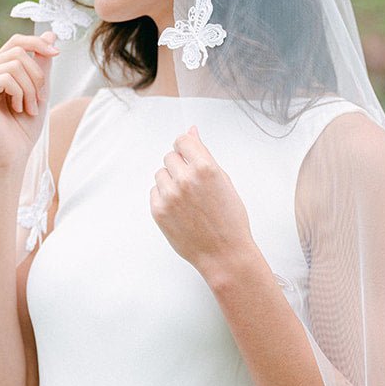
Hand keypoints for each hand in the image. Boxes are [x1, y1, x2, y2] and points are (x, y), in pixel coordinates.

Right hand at [0, 29, 58, 170]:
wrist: (12, 156)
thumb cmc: (23, 127)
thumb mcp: (38, 89)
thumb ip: (41, 63)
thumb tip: (50, 33)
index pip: (15, 42)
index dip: (37, 44)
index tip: (56, 53)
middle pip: (17, 51)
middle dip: (37, 75)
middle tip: (38, 99)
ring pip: (15, 64)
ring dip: (31, 88)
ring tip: (29, 108)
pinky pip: (7, 78)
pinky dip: (20, 93)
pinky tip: (18, 109)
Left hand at [149, 125, 255, 278]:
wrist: (224, 253)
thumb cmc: (230, 220)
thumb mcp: (224, 181)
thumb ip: (204, 154)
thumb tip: (192, 132)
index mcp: (205, 168)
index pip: (182, 141)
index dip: (186, 147)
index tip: (188, 154)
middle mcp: (185, 180)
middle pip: (170, 156)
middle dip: (180, 166)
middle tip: (193, 184)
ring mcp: (169, 196)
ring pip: (160, 174)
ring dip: (170, 181)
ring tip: (188, 199)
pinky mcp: (158, 211)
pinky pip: (154, 192)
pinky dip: (164, 197)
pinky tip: (180, 209)